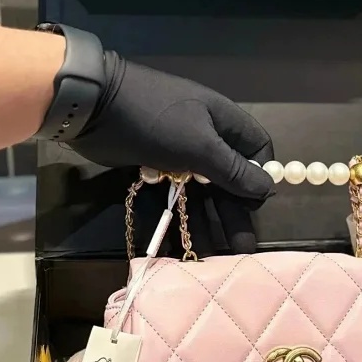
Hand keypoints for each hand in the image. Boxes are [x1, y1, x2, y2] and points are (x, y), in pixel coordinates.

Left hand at [67, 52, 274, 253]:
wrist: (93, 104)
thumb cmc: (155, 120)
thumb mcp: (200, 146)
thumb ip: (233, 171)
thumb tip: (267, 187)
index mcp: (223, 123)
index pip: (256, 149)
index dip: (258, 177)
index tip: (254, 206)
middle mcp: (204, 137)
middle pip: (228, 179)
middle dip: (233, 212)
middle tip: (240, 249)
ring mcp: (177, 152)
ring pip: (199, 191)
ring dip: (206, 221)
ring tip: (212, 256)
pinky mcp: (151, 165)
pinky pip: (170, 195)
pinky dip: (175, 217)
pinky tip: (176, 246)